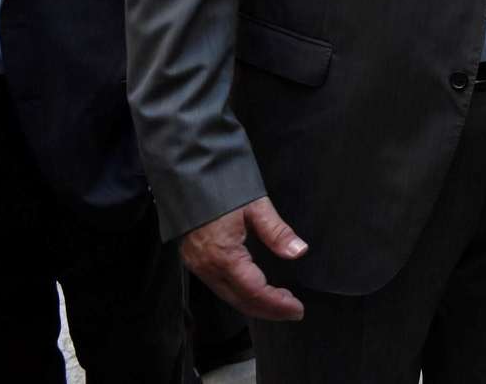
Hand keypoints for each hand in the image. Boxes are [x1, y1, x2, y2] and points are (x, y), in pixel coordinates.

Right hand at [182, 196, 308, 320]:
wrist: (187, 173)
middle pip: (241, 300)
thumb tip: (299, 251)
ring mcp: (198, 266)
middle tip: (293, 311)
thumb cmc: (223, 187)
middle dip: (268, 309)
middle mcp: (208, 267)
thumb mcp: (255, 206)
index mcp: (223, 256)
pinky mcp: (195, 261)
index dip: (276, 304)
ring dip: (255, 303)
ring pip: (229, 296)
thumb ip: (277, 232)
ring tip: (280, 303)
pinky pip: (220, 286)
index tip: (297, 309)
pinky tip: (255, 289)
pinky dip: (240, 294)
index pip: (254, 291)